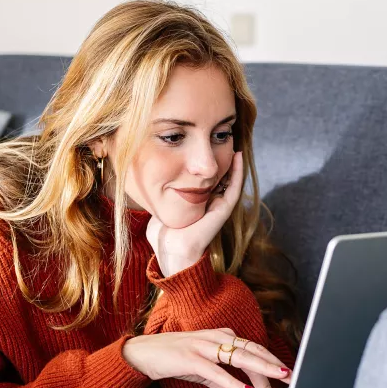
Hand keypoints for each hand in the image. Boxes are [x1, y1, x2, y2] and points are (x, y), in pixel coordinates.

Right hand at [122, 328, 291, 387]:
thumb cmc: (173, 357)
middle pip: (250, 349)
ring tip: (274, 382)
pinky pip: (215, 371)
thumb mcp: (203, 368)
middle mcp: (214, 337)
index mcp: (220, 336)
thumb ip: (222, 378)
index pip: (251, 347)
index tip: (284, 372)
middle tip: (288, 375)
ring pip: (237, 356)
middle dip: (271, 363)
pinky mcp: (190, 357)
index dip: (270, 359)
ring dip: (258, 371)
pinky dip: (232, 382)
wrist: (143, 353)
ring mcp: (202, 345)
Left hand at [146, 151, 243, 277]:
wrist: (172, 250)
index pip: (206, 178)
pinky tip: (237, 156)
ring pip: (231, 179)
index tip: (204, 144)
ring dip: (233, 162)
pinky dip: (238, 172)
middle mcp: (210, 203)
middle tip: (222, 137)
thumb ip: (158, 196)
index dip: (207, 162)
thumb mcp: (160, 208)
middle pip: (220, 176)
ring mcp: (218, 206)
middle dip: (221, 158)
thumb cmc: (163, 234)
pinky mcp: (224, 209)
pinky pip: (234, 187)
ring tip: (234, 141)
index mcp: (197, 202)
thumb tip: (149, 183)